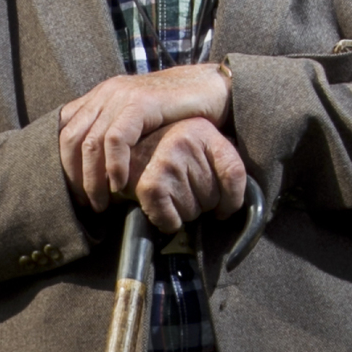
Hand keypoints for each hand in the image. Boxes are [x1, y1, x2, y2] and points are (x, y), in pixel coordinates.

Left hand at [58, 64, 232, 208]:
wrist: (211, 89)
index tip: (75, 193)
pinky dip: (114, 165)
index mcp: (100, 96)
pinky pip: (116, 138)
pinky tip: (120, 184)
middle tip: (86, 203)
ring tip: (102, 202)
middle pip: (71, 139)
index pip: (64, 131)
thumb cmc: (178, 112)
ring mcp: (121, 95)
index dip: (64, 165)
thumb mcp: (138, 123)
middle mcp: (106, 93)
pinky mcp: (140, 102)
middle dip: (74, 176)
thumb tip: (94, 169)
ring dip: (92, 178)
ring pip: (90, 141)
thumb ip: (116, 135)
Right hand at [129, 117, 247, 233]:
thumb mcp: (196, 148)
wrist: (116, 156)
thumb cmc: (161, 158)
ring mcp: (167, 160)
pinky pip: (173, 220)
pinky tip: (160, 207)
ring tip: (168, 194)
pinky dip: (168, 222)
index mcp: (203, 129)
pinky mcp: (150, 184)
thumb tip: (236, 202)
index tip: (224, 207)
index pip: (234, 173)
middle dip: (201, 203)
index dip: (233, 199)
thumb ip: (221, 165)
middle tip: (182, 190)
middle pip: (215, 198)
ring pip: (194, 212)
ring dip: (183, 212)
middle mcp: (186, 139)